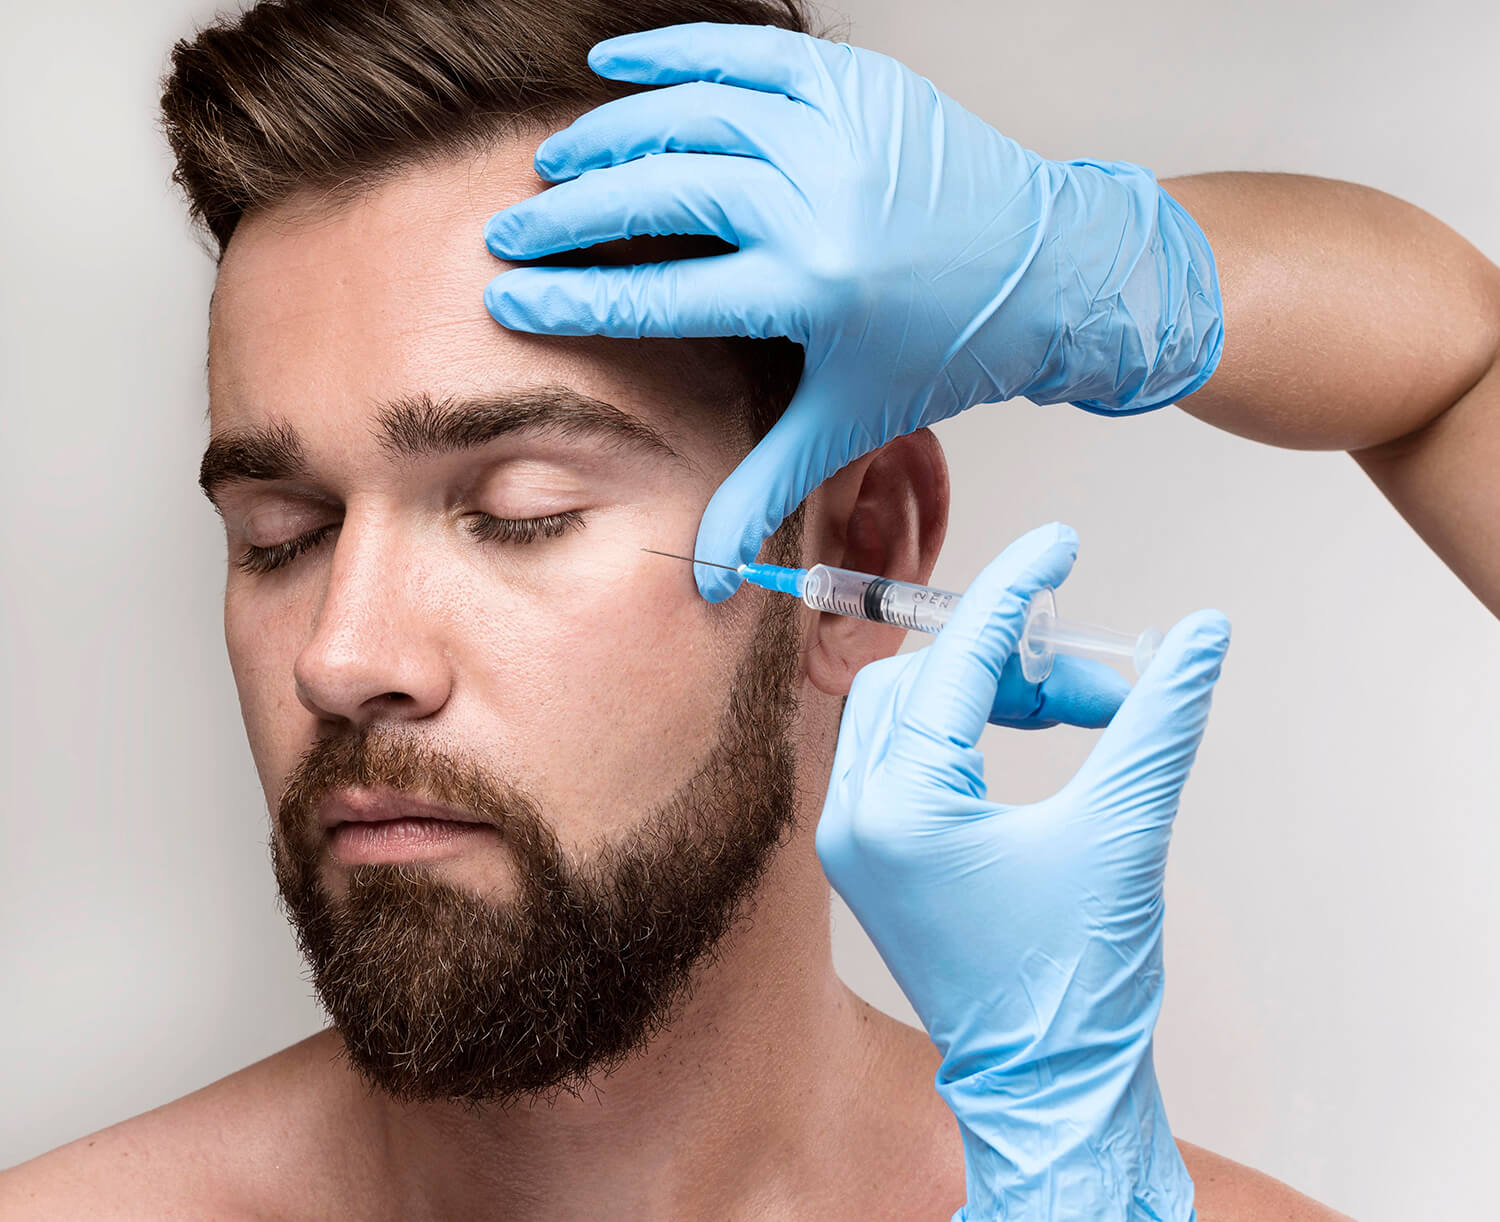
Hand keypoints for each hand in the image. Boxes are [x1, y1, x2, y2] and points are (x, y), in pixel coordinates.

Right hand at [483, 24, 1224, 599]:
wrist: (1052, 269)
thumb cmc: (943, 350)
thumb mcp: (847, 423)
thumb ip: (763, 489)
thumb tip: (706, 580)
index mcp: (814, 290)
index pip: (662, 292)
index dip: (573, 295)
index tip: (507, 294)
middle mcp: (823, 201)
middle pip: (664, 192)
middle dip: (571, 213)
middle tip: (509, 229)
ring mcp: (842, 132)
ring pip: (694, 114)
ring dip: (610, 135)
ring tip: (553, 163)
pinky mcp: (859, 84)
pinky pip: (748, 53)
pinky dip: (675, 53)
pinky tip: (614, 67)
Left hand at [816, 522, 1228, 1221]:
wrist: (1050, 1086)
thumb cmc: (1078, 982)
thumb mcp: (1123, 832)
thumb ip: (1156, 720)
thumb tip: (1199, 635)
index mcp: (898, 810)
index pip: (951, 664)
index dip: (1012, 594)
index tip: (1057, 545)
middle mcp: (855, 820)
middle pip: (917, 680)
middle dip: (1004, 661)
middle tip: (1088, 679)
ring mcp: (855, 841)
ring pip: (904, 712)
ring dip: (983, 693)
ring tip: (1071, 714)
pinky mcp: (873, 857)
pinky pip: (902, 755)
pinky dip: (962, 731)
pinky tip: (1029, 740)